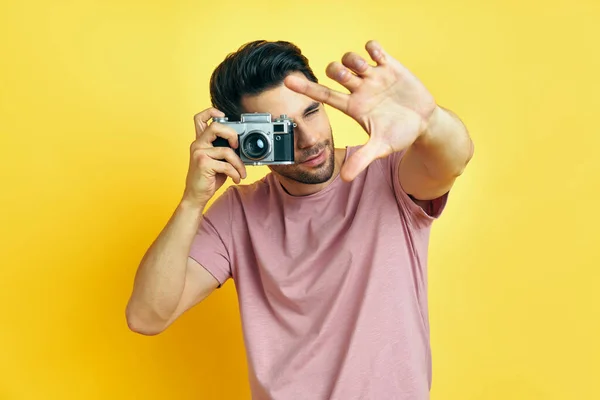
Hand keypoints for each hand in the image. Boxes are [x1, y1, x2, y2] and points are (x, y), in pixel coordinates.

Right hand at [182, 107, 246, 207]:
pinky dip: (235, 173)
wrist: (196, 196)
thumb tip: (241, 146)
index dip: (211, 111)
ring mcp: (199, 153)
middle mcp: (198, 144)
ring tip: (240, 173)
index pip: (200, 118)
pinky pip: (226, 165)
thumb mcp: (217, 161)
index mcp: (200, 141)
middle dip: (232, 134)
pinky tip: (236, 178)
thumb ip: (224, 150)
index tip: (223, 115)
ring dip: (238, 164)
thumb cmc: (208, 178)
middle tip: (237, 146)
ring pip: (227, 150)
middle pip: (215, 126)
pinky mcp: (203, 163)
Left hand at [284, 40, 437, 181]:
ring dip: (354, 60)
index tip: (287, 82)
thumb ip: (362, 159)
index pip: (323, 95)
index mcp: (353, 107)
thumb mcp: (381, 148)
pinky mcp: (389, 66)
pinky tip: (379, 57)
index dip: (305, 88)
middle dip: (337, 70)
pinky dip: (372, 48)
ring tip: (367, 68)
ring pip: (352, 58)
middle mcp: (359, 89)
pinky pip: (374, 48)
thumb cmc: (400, 135)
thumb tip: (344, 178)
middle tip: (349, 77)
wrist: (424, 123)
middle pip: (335, 71)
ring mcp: (373, 76)